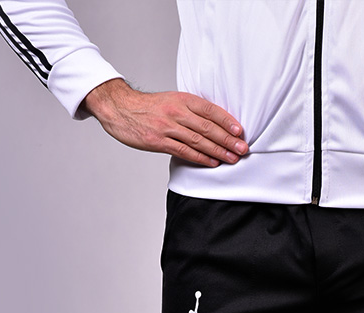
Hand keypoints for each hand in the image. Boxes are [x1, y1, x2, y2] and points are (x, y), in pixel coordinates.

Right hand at [81, 78, 247, 166]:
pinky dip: (200, 158)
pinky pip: (184, 151)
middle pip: (208, 127)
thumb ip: (191, 110)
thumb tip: (214, 124)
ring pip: (198, 140)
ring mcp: (168, 127)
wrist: (120, 109)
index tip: (240, 132)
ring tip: (232, 158)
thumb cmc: (149, 108)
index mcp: (182, 99)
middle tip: (243, 149)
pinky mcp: (159, 141)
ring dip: (218, 151)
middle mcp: (177, 112)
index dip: (227, 121)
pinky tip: (212, 162)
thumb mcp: (171, 101)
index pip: (210, 110)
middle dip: (228, 139)